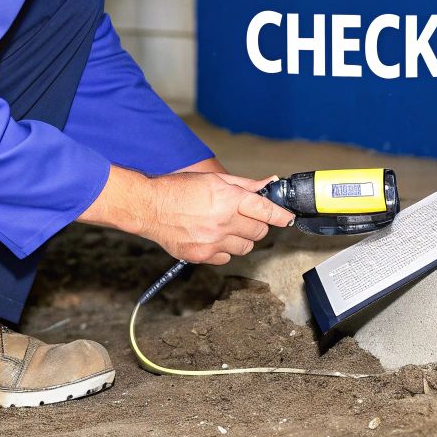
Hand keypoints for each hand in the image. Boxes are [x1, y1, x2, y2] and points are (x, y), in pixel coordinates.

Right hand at [81, 166, 293, 264]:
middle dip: (257, 223)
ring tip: (227, 226)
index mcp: (228, 199)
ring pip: (246, 247)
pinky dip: (225, 249)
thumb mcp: (213, 179)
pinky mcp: (202, 256)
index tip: (287, 218)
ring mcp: (213, 242)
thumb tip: (267, 182)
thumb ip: (244, 184)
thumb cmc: (177, 189)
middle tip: (246, 216)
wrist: (148, 208)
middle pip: (259, 231)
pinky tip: (213, 237)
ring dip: (242, 237)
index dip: (281, 215)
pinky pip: (227, 257)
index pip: (266, 211)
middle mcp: (223, 222)